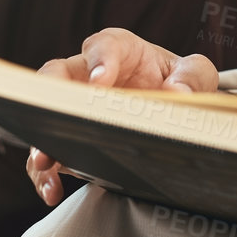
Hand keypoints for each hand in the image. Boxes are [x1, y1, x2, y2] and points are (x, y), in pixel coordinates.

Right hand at [26, 28, 219, 204]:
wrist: (170, 107)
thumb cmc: (178, 81)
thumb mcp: (195, 74)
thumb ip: (193, 77)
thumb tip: (178, 93)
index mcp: (119, 50)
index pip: (104, 46)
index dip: (100, 61)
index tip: (100, 82)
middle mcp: (88, 74)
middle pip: (56, 75)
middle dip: (52, 97)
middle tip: (61, 118)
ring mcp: (75, 107)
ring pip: (45, 115)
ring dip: (42, 139)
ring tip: (46, 162)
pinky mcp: (70, 137)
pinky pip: (49, 150)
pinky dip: (46, 173)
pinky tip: (53, 190)